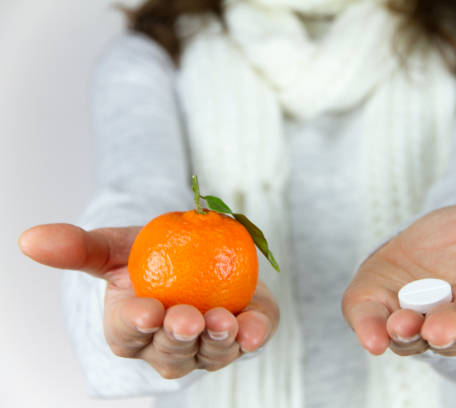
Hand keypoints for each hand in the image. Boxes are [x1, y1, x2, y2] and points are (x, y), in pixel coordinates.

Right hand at [18, 224, 278, 378]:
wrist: (196, 250)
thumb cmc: (149, 255)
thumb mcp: (114, 246)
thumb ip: (79, 247)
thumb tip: (29, 239)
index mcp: (131, 329)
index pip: (128, 334)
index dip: (135, 325)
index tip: (145, 311)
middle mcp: (168, 347)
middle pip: (170, 353)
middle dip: (178, 338)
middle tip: (186, 319)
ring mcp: (208, 346)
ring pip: (210, 355)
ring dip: (217, 341)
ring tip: (222, 321)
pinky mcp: (244, 332)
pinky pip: (251, 338)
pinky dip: (255, 335)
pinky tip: (256, 330)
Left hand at [342, 205, 455, 356]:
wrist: (424, 237)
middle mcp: (450, 318)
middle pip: (450, 333)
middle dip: (445, 331)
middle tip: (440, 329)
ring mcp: (411, 317)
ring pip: (411, 336)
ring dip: (406, 333)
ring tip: (402, 324)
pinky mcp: (377, 310)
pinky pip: (372, 325)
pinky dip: (370, 330)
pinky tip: (371, 336)